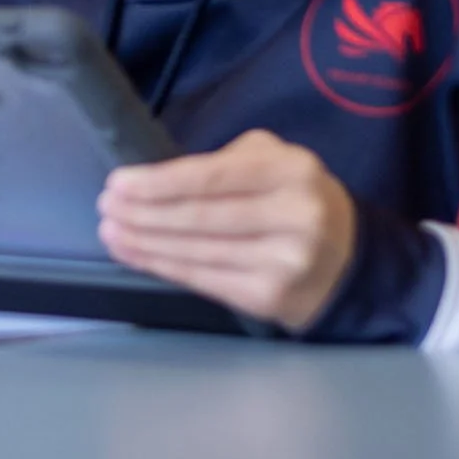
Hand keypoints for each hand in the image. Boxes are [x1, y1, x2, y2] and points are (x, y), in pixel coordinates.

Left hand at [98, 129, 356, 331]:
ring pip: (197, 251)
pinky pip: (205, 280)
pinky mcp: (273, 298)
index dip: (159, 182)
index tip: (118, 183)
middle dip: (143, 213)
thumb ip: (226, 161)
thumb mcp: (275, 160)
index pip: (211, 177)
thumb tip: (159, 179)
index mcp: (291, 171)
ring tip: (110, 231)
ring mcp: (286, 262)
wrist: (352, 261)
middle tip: (105, 208)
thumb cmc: (296, 199)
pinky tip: (135, 255)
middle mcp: (294, 216)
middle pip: (200, 217)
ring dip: (144, 242)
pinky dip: (163, 267)